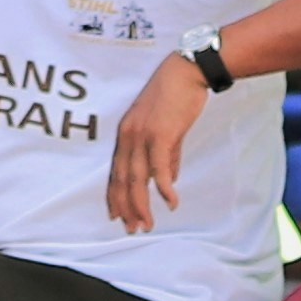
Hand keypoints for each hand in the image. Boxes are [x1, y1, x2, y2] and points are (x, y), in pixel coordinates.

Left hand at [106, 54, 214, 230]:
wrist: (186, 72)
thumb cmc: (176, 97)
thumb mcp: (166, 129)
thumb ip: (167, 155)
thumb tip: (169, 179)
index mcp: (126, 134)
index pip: (116, 172)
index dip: (115, 196)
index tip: (117, 216)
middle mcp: (128, 137)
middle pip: (122, 180)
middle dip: (126, 208)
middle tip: (132, 228)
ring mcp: (142, 136)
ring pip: (137, 179)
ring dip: (141, 205)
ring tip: (147, 224)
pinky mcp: (160, 134)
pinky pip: (159, 168)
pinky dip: (164, 188)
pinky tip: (171, 202)